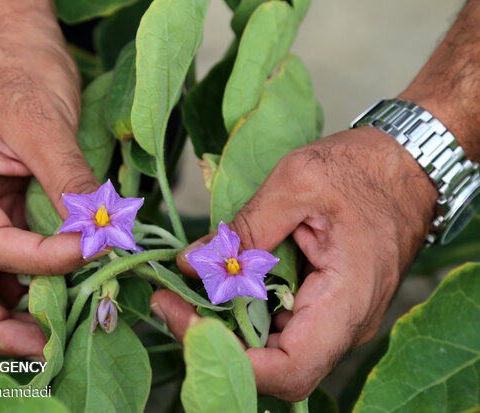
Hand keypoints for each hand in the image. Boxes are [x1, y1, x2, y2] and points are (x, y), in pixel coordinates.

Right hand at [0, 3, 98, 356]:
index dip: (41, 261)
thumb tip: (97, 234)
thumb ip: (69, 183)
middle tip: (47, 345)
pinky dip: (38, 280)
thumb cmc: (20, 74)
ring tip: (61, 328)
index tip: (90, 253)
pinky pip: (16, 258)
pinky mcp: (8, 210)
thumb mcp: (45, 126)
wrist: (17, 48)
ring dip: (20, 310)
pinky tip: (67, 290)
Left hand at [151, 127, 437, 399]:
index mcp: (346, 302)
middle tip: (170, 300)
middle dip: (214, 340)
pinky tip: (217, 283)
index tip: (181, 315)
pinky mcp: (323, 306)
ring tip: (184, 291)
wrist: (407, 166)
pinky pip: (278, 326)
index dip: (226, 355)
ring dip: (223, 327)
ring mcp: (333, 319)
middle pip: (271, 367)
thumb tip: (189, 264)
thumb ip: (243, 227)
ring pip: (270, 350)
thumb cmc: (363, 169)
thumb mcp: (297, 182)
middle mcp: (343, 325)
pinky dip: (241, 311)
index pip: (287, 369)